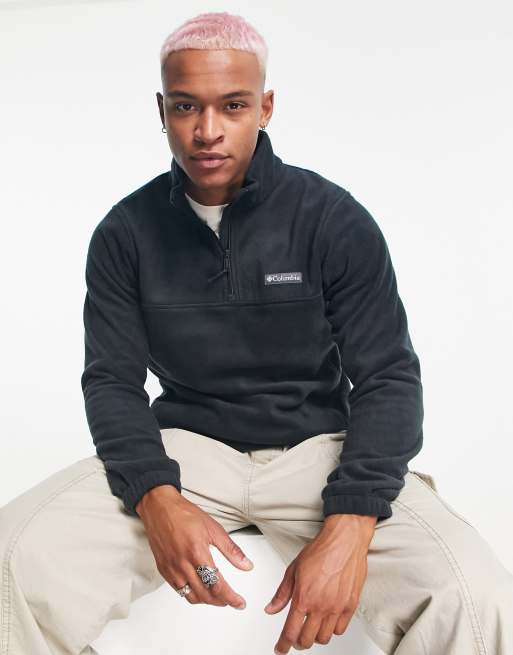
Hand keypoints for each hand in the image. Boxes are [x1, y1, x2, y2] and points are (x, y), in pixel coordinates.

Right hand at [135, 484, 253, 609]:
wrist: (160, 507)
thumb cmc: (184, 514)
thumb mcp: (213, 528)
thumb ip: (231, 549)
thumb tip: (246, 565)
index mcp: (197, 552)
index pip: (217, 585)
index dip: (231, 597)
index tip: (239, 602)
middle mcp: (182, 564)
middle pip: (205, 595)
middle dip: (221, 601)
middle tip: (231, 600)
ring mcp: (171, 568)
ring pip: (191, 596)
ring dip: (207, 601)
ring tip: (217, 596)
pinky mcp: (163, 569)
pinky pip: (179, 590)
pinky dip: (192, 594)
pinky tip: (199, 588)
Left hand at [264, 514, 376, 652]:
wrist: (344, 540)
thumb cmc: (321, 550)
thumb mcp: (293, 569)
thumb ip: (282, 593)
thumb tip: (271, 608)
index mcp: (304, 597)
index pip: (290, 632)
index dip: (283, 645)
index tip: (280, 649)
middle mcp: (321, 606)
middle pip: (307, 640)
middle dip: (298, 642)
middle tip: (295, 637)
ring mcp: (337, 607)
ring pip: (324, 638)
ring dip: (315, 637)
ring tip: (311, 628)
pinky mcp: (350, 605)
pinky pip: (340, 629)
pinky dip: (332, 630)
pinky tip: (327, 621)